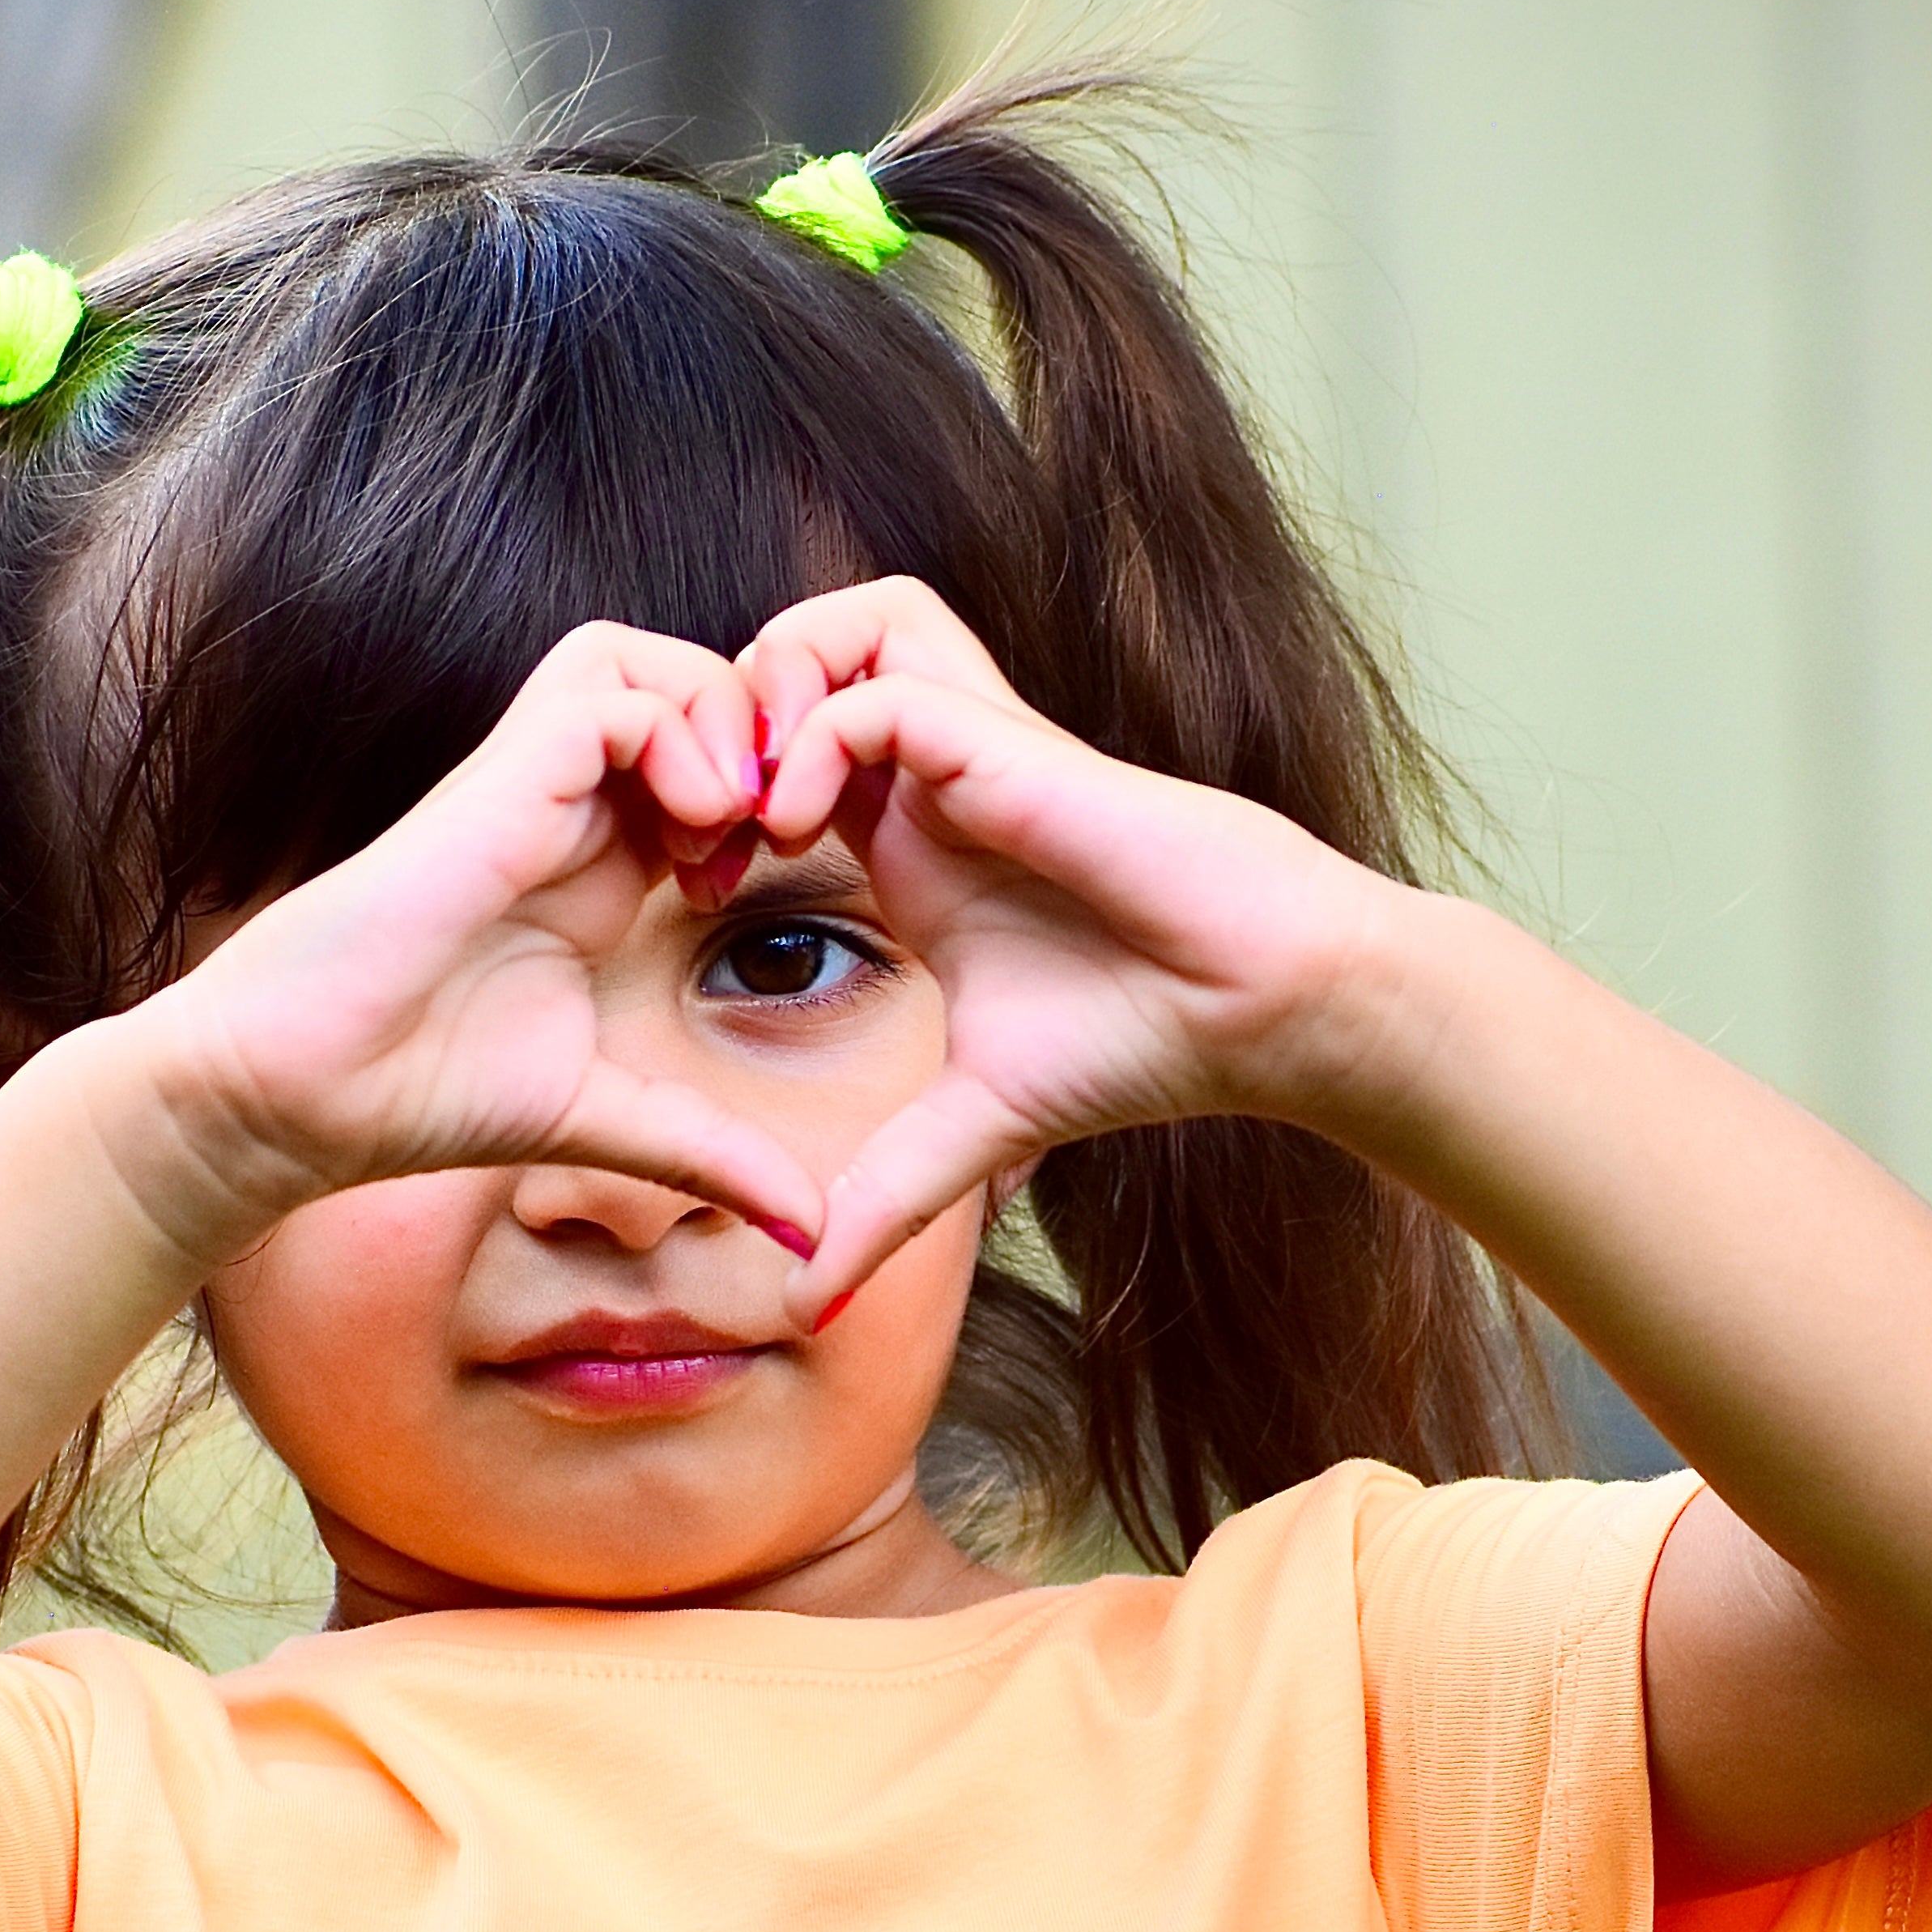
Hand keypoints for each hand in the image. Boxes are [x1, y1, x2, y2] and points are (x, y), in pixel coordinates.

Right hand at [108, 621, 824, 1268]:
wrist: (301, 1092)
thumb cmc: (421, 1095)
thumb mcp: (611, 1120)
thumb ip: (710, 1151)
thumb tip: (811, 1226)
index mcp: (596, 869)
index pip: (705, 763)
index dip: (770, 794)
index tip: (779, 874)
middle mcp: (565, 813)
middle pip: (685, 687)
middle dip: (761, 737)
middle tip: (782, 831)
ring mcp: (529, 787)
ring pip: (645, 661)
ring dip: (722, 719)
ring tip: (739, 820)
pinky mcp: (499, 779)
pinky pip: (610, 687)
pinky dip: (676, 729)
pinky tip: (696, 823)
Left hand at [742, 580, 1375, 1317]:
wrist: (1251, 1009)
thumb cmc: (1135, 1043)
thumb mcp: (968, 1132)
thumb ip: (881, 1199)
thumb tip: (804, 1299)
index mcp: (905, 843)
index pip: (772, 757)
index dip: (706, 803)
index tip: (680, 892)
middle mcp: (926, 781)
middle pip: (784, 663)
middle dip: (711, 728)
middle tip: (687, 835)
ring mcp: (965, 751)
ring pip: (830, 633)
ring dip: (761, 703)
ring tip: (740, 817)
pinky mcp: (1002, 742)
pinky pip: (875, 681)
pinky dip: (815, 732)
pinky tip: (799, 823)